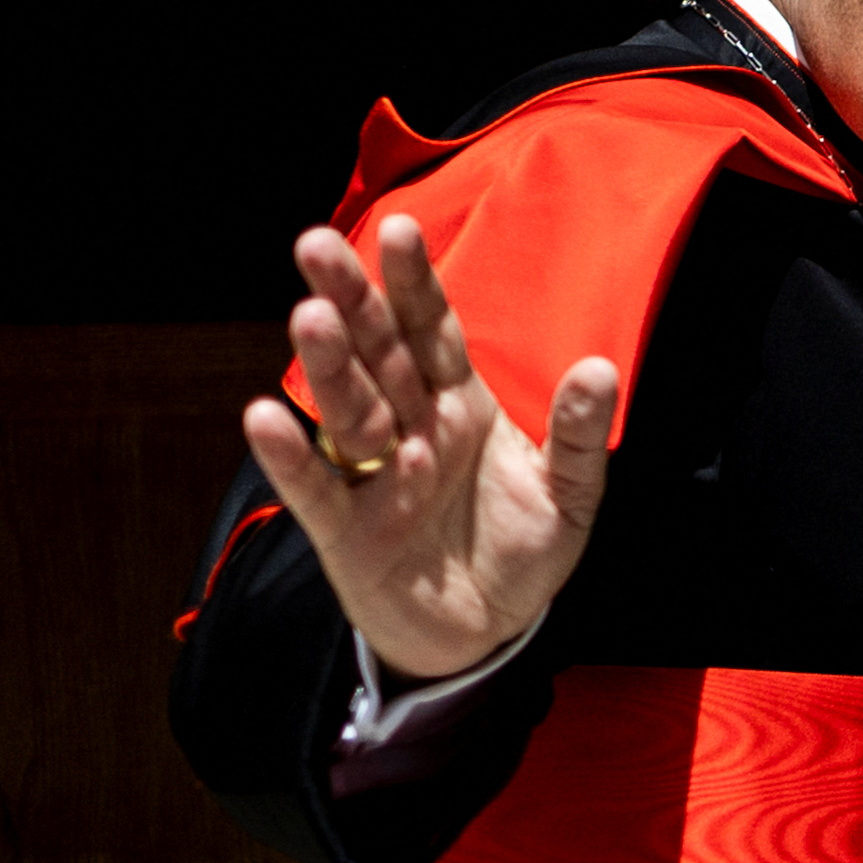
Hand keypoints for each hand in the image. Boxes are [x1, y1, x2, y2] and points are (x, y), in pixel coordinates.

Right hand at [244, 215, 617, 679]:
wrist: (486, 634)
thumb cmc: (519, 552)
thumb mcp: (567, 497)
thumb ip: (575, 437)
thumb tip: (599, 368)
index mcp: (459, 403)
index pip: (433, 330)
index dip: (415, 283)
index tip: (400, 227)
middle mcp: (410, 426)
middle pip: (377, 353)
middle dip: (351, 299)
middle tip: (317, 244)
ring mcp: (374, 476)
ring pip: (347, 409)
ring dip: (329, 365)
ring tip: (310, 317)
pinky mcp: (347, 531)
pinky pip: (315, 489)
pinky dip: (290, 458)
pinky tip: (263, 418)